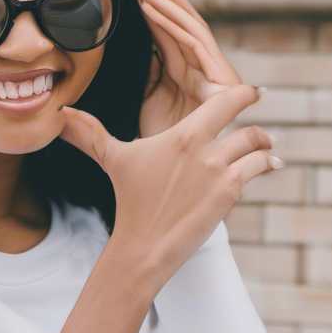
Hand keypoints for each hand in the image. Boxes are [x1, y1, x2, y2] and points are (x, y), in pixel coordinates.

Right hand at [57, 74, 278, 294]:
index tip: (252, 89)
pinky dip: (267, 163)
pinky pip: (258, 169)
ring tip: (267, 144)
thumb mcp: (113, 159)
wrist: (146, 243)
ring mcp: (222, 171)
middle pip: (246, 122)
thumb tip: (59, 114)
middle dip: (255, 113)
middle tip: (260, 104)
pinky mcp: (230, 193)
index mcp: (182, 134)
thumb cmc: (130, 198)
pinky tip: (272, 163)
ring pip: (257, 147)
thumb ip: (89, 133)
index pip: (224, 101)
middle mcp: (207, 148)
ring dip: (264, 144)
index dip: (243, 93)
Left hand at [130, 0, 249, 140]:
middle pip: (182, 20)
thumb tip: (129, 41)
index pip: (167, 27)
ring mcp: (215, 76)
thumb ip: (145, 69)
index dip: (151, 1)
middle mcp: (202, 69)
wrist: (177, 183)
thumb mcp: (147, 98)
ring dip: (164, 2)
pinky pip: (194, 47)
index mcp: (184, 70)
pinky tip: (152, 9)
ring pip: (190, 28)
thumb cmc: (163, 145)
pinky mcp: (223, 86)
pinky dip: (172, 26)